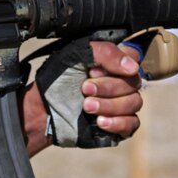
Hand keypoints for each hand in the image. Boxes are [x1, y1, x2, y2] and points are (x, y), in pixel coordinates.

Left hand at [26, 38, 142, 151]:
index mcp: (111, 62)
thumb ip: (106, 53)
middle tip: (84, 89)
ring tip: (86, 106)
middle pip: (134, 82)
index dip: (119, 63)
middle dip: (108, 87)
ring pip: (134, 103)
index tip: (94, 70)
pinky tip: (100, 121)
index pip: (133, 55)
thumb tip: (132, 66)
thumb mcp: (75, 55)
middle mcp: (119, 81)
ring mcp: (120, 103)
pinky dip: (118, 123)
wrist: (43, 109)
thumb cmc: (57, 80)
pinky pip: (132, 124)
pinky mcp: (118, 124)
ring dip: (110, 105)